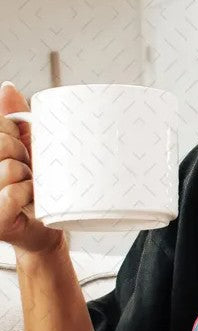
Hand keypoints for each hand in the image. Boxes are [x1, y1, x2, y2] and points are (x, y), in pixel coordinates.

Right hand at [0, 81, 65, 255]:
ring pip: (9, 168)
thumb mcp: (25, 148)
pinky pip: (12, 192)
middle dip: (23, 153)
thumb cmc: (35, 186)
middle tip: (29, 170)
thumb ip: (14, 119)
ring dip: (30, 178)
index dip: (12, 131)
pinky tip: (31, 201)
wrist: (46, 228)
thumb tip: (8, 87)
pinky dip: (28, 194)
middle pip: (2, 144)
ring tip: (31, 187)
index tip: (20, 145)